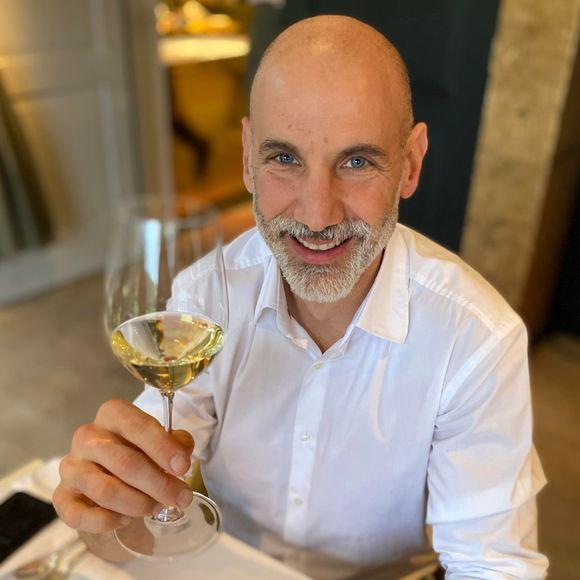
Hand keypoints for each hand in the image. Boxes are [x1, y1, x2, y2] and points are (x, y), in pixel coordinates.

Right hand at [53, 399, 194, 532]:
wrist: (110, 468)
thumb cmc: (140, 449)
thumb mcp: (162, 439)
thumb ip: (176, 443)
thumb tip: (180, 460)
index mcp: (113, 413)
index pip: (138, 426)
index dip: (163, 448)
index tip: (183, 467)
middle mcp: (87, 436)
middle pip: (125, 462)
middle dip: (159, 484)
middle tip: (180, 497)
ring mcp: (71, 465)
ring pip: (105, 490)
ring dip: (137, 503)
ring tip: (156, 507)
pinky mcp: (61, 495)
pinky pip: (78, 514)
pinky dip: (106, 521)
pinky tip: (125, 520)